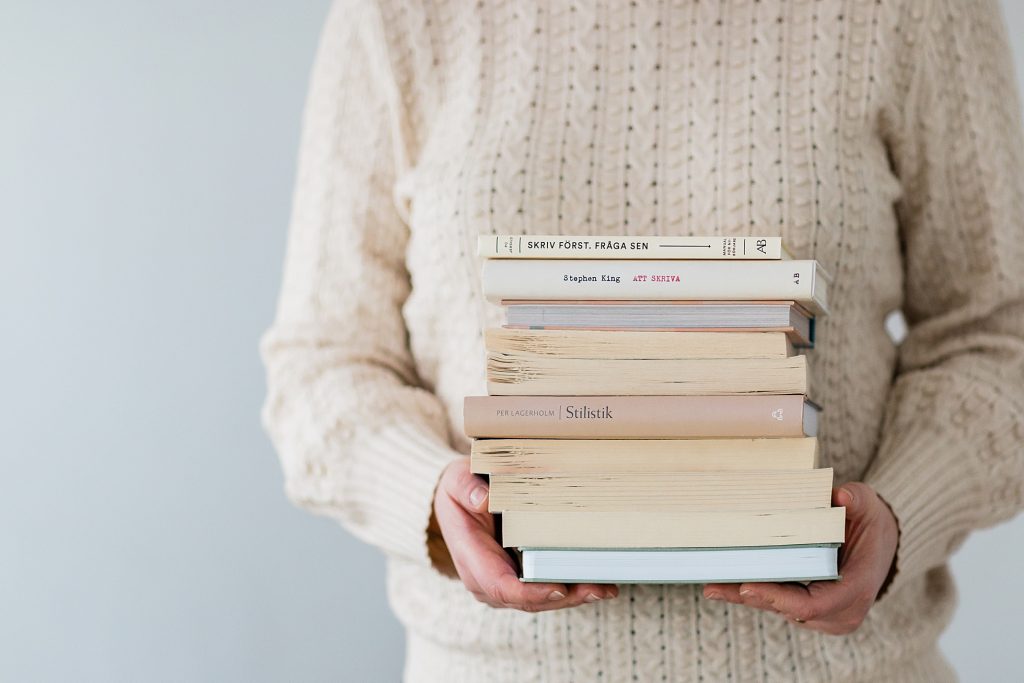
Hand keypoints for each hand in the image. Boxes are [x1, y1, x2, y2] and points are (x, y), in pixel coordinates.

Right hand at [430, 457, 618, 611]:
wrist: (455, 502)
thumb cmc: (459, 491)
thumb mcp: (457, 480)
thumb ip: (466, 487)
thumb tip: (484, 499)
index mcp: (470, 555)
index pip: (499, 585)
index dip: (529, 592)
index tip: (558, 587)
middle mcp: (484, 579)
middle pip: (526, 600)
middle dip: (563, 598)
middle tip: (598, 588)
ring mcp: (502, 584)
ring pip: (539, 601)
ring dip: (573, 598)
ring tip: (605, 588)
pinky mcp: (517, 581)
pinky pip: (543, 592)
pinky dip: (570, 590)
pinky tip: (596, 583)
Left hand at [702, 482, 897, 634]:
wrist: (880, 545)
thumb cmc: (869, 524)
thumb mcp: (868, 505)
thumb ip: (857, 498)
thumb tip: (841, 496)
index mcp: (857, 588)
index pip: (813, 603)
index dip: (779, 598)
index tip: (748, 586)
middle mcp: (841, 611)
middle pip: (789, 610)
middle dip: (752, 597)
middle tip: (715, 585)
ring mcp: (826, 617)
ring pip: (780, 610)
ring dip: (746, 598)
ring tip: (712, 585)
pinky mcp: (812, 614)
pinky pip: (779, 606)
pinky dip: (754, 595)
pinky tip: (723, 587)